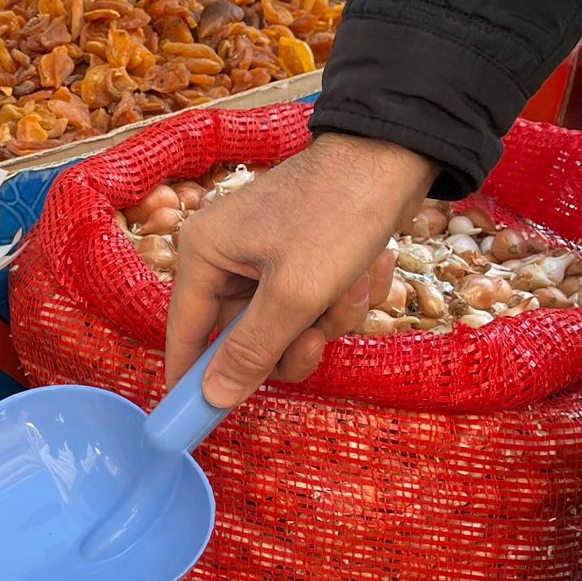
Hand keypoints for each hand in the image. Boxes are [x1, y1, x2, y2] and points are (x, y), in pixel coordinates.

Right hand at [165, 134, 436, 407]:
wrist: (397, 156)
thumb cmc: (338, 216)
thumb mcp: (294, 294)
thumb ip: (251, 351)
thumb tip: (212, 398)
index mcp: (205, 255)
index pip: (184, 334)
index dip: (191, 380)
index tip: (194, 424)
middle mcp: (226, 256)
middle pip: (243, 337)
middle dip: (291, 341)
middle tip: (318, 338)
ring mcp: (264, 258)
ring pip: (285, 327)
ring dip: (326, 320)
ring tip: (353, 286)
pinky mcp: (300, 258)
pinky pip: (311, 305)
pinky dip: (342, 299)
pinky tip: (365, 270)